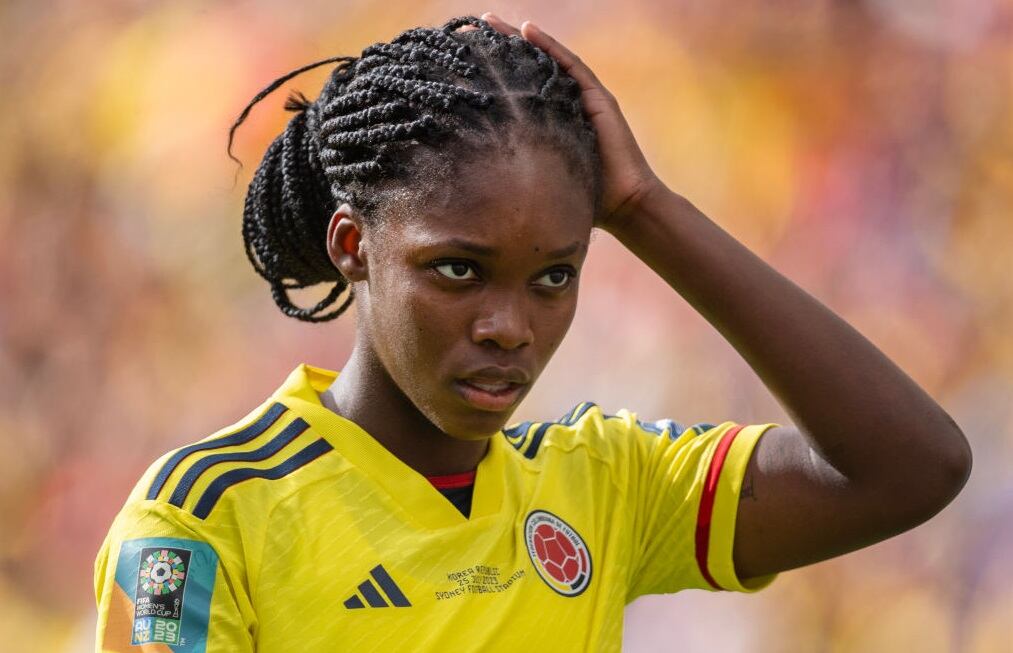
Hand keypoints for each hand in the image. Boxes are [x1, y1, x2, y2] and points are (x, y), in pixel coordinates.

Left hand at [478, 12, 664, 232]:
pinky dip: (549, 46)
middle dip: (496, 48)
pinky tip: (528, 30)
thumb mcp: (538, 179)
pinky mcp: (598, 98)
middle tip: (466, 29)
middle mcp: (562, 105)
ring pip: (545, 60)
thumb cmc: (581, 200)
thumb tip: (471, 171)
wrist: (623, 206)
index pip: (514, 89)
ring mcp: (582, 98)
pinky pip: (571, 66)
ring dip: (517, 39)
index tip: (458, 61)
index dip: (488, 74)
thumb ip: (515, 168)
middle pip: (526, 68)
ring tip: (489, 23)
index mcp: (545, 123)